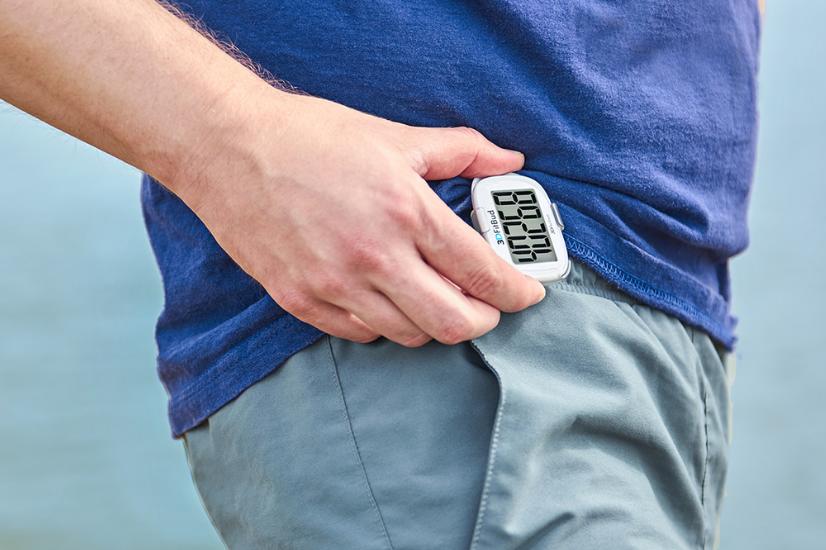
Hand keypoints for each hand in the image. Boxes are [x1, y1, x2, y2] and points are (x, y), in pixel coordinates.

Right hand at [174, 89, 545, 346]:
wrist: (228, 148)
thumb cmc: (312, 138)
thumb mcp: (395, 136)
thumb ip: (462, 151)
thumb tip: (509, 161)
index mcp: (406, 211)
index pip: (483, 271)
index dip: (517, 291)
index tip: (528, 293)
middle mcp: (375, 256)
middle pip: (454, 322)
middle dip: (485, 319)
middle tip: (488, 305)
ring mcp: (336, 285)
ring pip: (410, 335)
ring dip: (435, 323)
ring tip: (437, 297)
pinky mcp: (302, 301)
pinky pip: (363, 335)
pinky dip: (387, 325)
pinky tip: (388, 300)